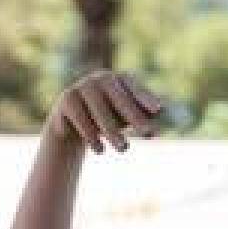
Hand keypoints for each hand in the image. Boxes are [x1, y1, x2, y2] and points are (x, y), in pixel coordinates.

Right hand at [51, 72, 166, 153]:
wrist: (72, 127)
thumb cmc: (108, 120)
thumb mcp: (128, 119)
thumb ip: (144, 114)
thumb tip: (161, 110)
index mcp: (118, 79)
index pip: (135, 88)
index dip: (146, 98)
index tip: (158, 110)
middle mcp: (99, 78)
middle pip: (119, 98)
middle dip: (134, 117)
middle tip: (147, 133)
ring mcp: (81, 86)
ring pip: (99, 110)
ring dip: (112, 131)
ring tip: (124, 148)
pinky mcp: (66, 99)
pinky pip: (80, 117)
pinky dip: (91, 135)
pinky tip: (99, 150)